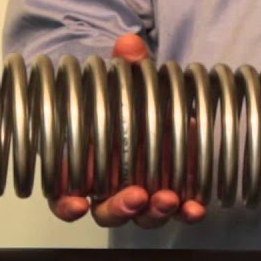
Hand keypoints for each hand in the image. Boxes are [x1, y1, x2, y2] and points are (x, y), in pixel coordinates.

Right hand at [48, 33, 207, 227]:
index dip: (67, 204)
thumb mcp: (128, 80)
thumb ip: (126, 67)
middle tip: (135, 197)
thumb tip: (129, 45)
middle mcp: (112, 184)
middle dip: (121, 209)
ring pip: (142, 215)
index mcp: (87, 163)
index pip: (66, 195)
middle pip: (107, 211)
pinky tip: (194, 207)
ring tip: (168, 200)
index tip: (75, 204)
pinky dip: (187, 212)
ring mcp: (143, 191)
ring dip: (154, 213)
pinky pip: (178, 210)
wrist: (164, 104)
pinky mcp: (174, 190)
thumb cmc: (131, 100)